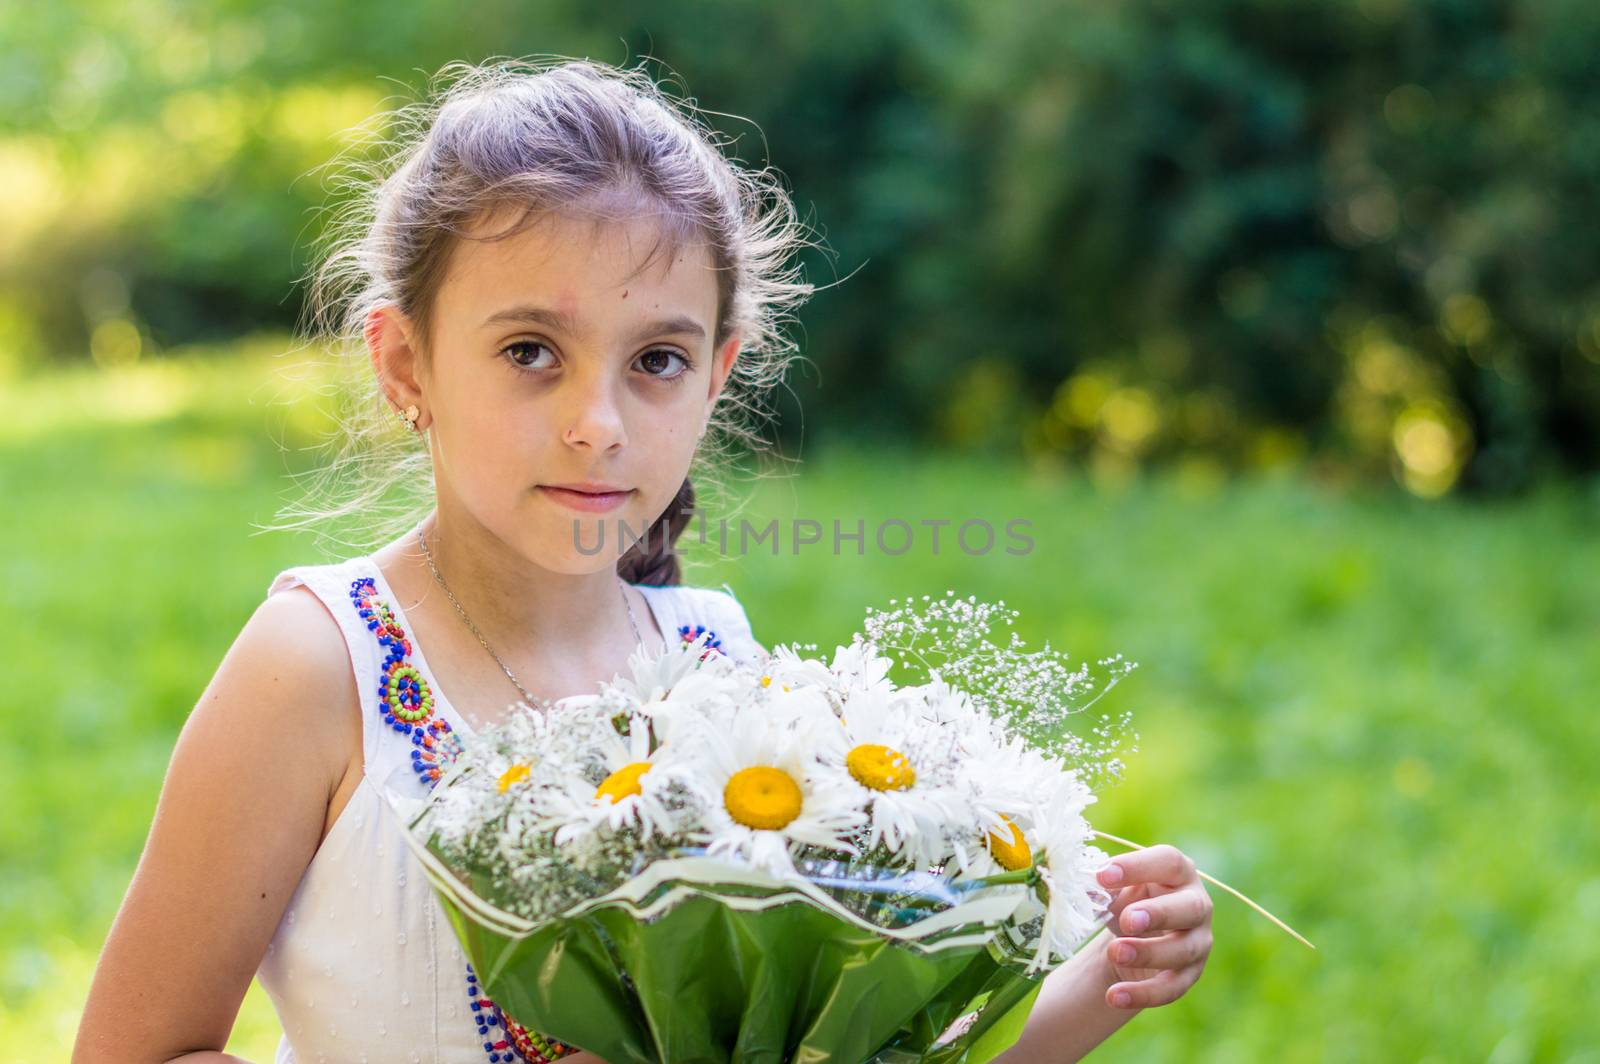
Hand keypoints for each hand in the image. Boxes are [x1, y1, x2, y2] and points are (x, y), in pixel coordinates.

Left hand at [1094, 843, 1212, 1010]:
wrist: (1134, 937)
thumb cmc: (1127, 900)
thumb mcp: (1113, 888)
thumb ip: (1099, 884)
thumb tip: (1078, 886)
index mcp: (1177, 872)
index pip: (1168, 862)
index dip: (1138, 867)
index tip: (1103, 876)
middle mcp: (1196, 904)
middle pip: (1190, 907)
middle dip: (1159, 914)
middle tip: (1127, 920)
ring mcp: (1198, 941)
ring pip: (1184, 950)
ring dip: (1149, 954)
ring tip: (1115, 952)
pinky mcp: (1190, 974)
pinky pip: (1173, 987)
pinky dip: (1144, 994)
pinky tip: (1114, 995)